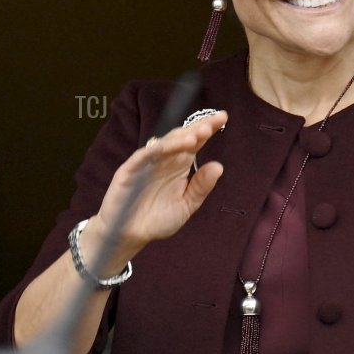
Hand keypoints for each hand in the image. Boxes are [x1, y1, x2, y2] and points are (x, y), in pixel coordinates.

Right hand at [84, 110, 228, 264]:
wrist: (131, 236)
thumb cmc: (158, 219)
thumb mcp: (187, 205)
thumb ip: (201, 187)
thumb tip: (219, 166)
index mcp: (180, 165)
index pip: (195, 142)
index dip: (208, 128)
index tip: (223, 117)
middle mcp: (165, 159)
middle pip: (181, 137)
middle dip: (197, 128)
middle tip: (212, 123)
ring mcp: (147, 163)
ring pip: (165, 143)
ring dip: (180, 138)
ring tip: (197, 136)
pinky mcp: (130, 170)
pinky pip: (144, 155)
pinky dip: (157, 150)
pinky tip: (171, 147)